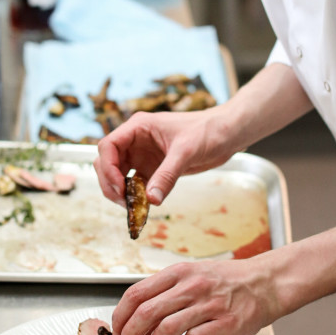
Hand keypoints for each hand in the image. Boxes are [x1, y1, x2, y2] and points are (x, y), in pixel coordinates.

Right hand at [94, 107, 232, 208]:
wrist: (227, 134)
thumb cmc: (208, 131)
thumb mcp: (186, 152)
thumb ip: (167, 175)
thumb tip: (151, 199)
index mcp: (139, 127)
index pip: (108, 146)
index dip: (108, 167)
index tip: (119, 186)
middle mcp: (136, 141)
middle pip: (107, 162)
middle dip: (110, 182)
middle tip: (123, 202)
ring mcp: (142, 155)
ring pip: (118, 175)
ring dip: (119, 191)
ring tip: (131, 207)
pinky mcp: (152, 168)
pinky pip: (135, 184)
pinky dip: (134, 196)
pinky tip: (141, 207)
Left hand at [111, 253, 281, 334]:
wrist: (264, 283)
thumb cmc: (225, 282)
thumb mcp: (191, 275)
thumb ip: (165, 293)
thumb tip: (136, 318)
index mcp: (177, 273)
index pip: (136, 293)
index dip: (120, 316)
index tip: (118, 330)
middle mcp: (190, 286)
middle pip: (145, 313)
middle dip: (131, 334)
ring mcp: (208, 305)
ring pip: (165, 329)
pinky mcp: (225, 324)